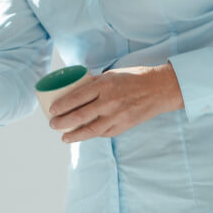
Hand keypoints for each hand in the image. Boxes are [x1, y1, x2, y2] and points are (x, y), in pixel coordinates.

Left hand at [47, 64, 184, 141]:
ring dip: (74, 135)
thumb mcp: (112, 75)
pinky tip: (83, 135)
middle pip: (79, 115)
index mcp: (105, 85)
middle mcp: (109, 101)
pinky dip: (92, 135)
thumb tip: (76, 89)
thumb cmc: (134, 78)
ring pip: (90, 130)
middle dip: (62, 122)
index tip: (52, 110)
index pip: (76, 97)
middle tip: (52, 124)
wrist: (160, 89)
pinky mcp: (124, 126)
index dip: (61, 106)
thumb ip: (95, 84)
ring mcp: (117, 116)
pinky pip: (104, 133)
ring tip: (64, 137)